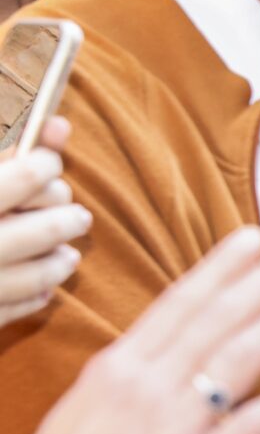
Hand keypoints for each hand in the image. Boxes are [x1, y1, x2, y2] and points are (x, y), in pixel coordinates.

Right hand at [0, 115, 87, 326]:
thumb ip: (9, 156)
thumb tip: (61, 125)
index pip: (23, 179)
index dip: (45, 164)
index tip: (48, 163)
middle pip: (41, 229)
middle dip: (66, 217)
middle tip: (77, 213)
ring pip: (37, 275)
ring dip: (60, 260)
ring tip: (67, 252)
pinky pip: (16, 308)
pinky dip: (36, 294)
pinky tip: (42, 285)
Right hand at [0, 228, 259, 433]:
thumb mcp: (83, 410)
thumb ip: (128, 383)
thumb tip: (165, 367)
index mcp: (116, 367)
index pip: (179, 304)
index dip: (221, 268)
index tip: (254, 239)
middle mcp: (147, 385)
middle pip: (217, 317)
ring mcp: (173, 426)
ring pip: (238, 356)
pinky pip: (252, 425)